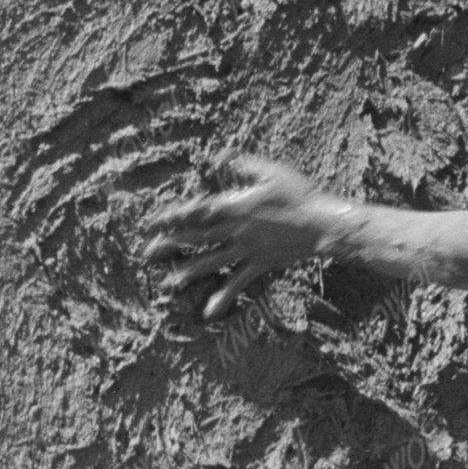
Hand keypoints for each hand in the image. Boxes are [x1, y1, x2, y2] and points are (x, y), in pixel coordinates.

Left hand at [145, 155, 341, 309]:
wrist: (322, 223)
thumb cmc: (298, 193)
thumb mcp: (269, 170)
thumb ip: (241, 163)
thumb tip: (217, 156)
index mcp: (234, 205)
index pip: (195, 210)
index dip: (171, 216)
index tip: (152, 222)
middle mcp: (235, 229)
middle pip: (195, 238)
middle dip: (169, 245)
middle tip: (146, 254)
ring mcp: (245, 249)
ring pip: (210, 263)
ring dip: (187, 274)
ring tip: (167, 285)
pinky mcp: (258, 265)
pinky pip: (237, 283)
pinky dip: (222, 298)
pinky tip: (208, 313)